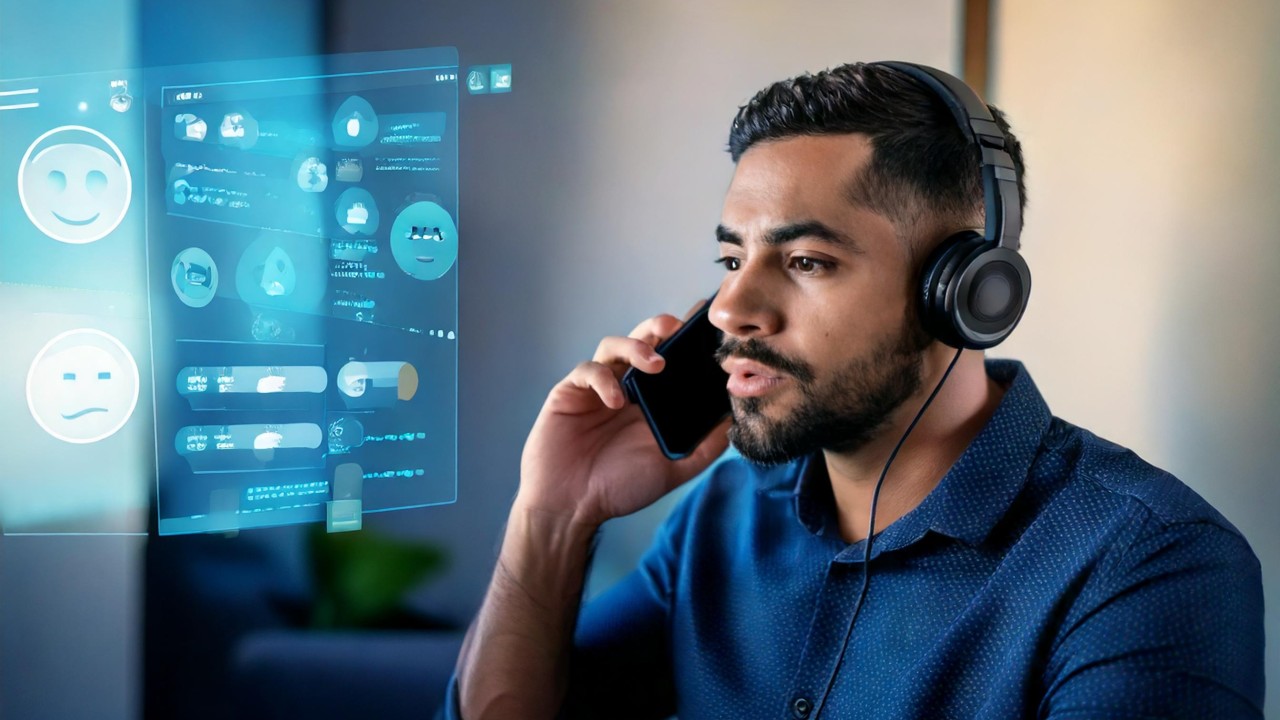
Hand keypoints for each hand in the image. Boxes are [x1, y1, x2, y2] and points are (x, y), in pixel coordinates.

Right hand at [517, 302, 730, 528]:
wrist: (572, 506)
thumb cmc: (620, 486)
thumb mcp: (674, 467)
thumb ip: (706, 446)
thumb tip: (737, 418)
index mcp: (652, 399)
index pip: (673, 356)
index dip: (688, 337)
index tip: (708, 325)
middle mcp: (626, 386)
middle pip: (643, 339)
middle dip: (661, 327)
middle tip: (677, 328)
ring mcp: (598, 387)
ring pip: (614, 345)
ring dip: (636, 347)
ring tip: (655, 365)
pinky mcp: (571, 391)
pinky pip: (587, 371)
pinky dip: (604, 380)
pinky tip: (616, 402)